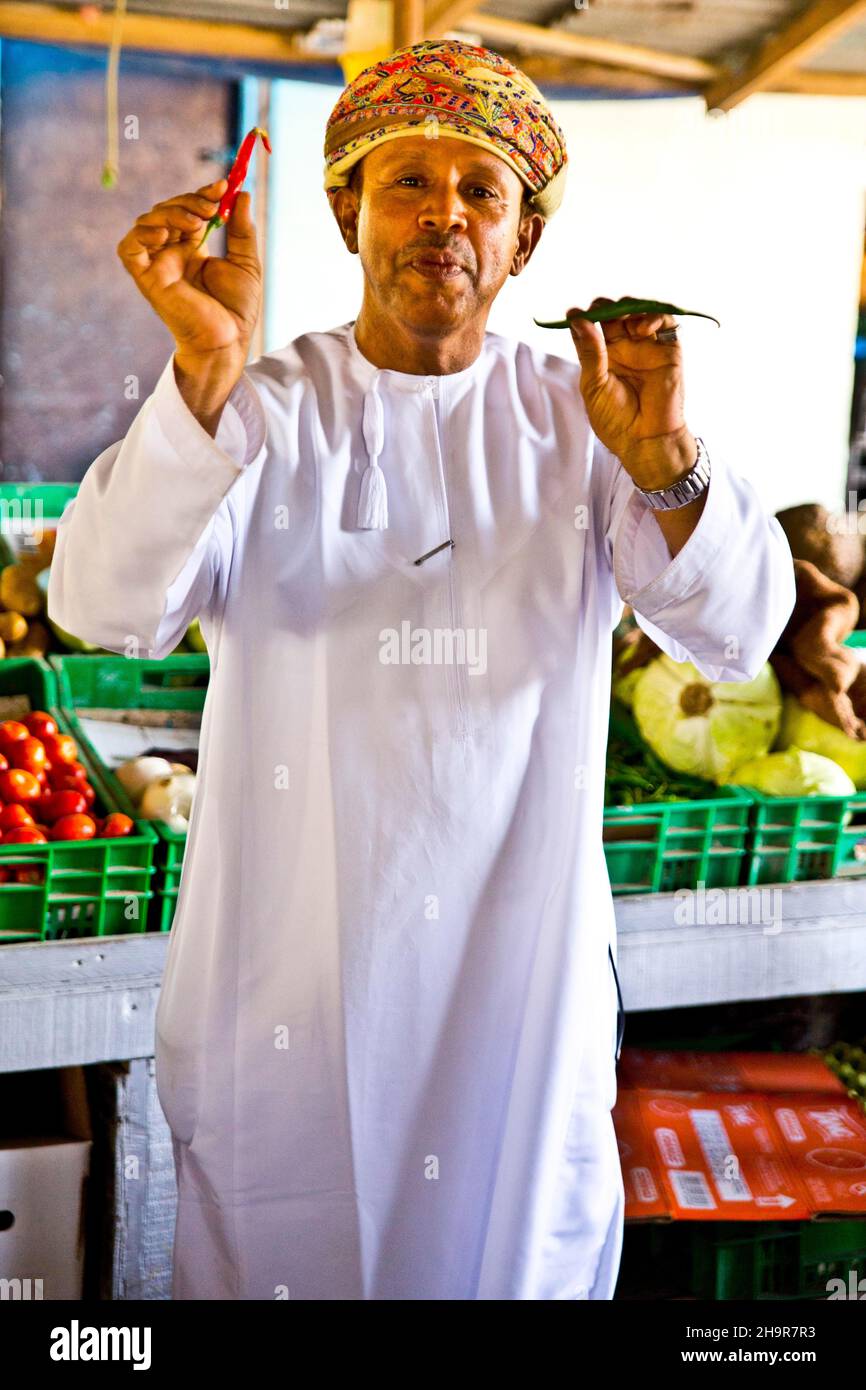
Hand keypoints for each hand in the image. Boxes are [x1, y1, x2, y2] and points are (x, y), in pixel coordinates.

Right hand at [116, 179, 261, 366]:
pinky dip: (142, 234)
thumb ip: (242, 229)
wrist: (228, 341)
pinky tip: (166, 233)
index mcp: (191, 249)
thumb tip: (241, 194)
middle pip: (167, 210)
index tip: (223, 186)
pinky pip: (129, 249)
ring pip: (148, 222)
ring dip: (170, 211)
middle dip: (190, 200)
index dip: (202, 194)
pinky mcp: (147, 279)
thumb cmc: (237, 311)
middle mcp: (171, 254)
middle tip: (212, 205)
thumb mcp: (247, 262)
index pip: (188, 210)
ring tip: (198, 220)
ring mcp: (157, 265)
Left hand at [568, 296, 695, 488]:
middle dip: (605, 307)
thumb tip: (579, 320)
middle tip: (598, 310)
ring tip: (619, 317)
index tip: (573, 313)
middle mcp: (624, 349)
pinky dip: (654, 316)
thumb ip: (589, 353)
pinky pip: (665, 323)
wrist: (645, 440)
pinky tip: (641, 327)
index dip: (583, 318)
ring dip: (628, 308)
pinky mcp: (668, 351)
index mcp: (603, 358)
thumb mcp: (593, 386)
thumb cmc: (615, 420)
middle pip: (614, 315)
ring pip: (638, 313)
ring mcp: (646, 348)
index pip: (591, 328)